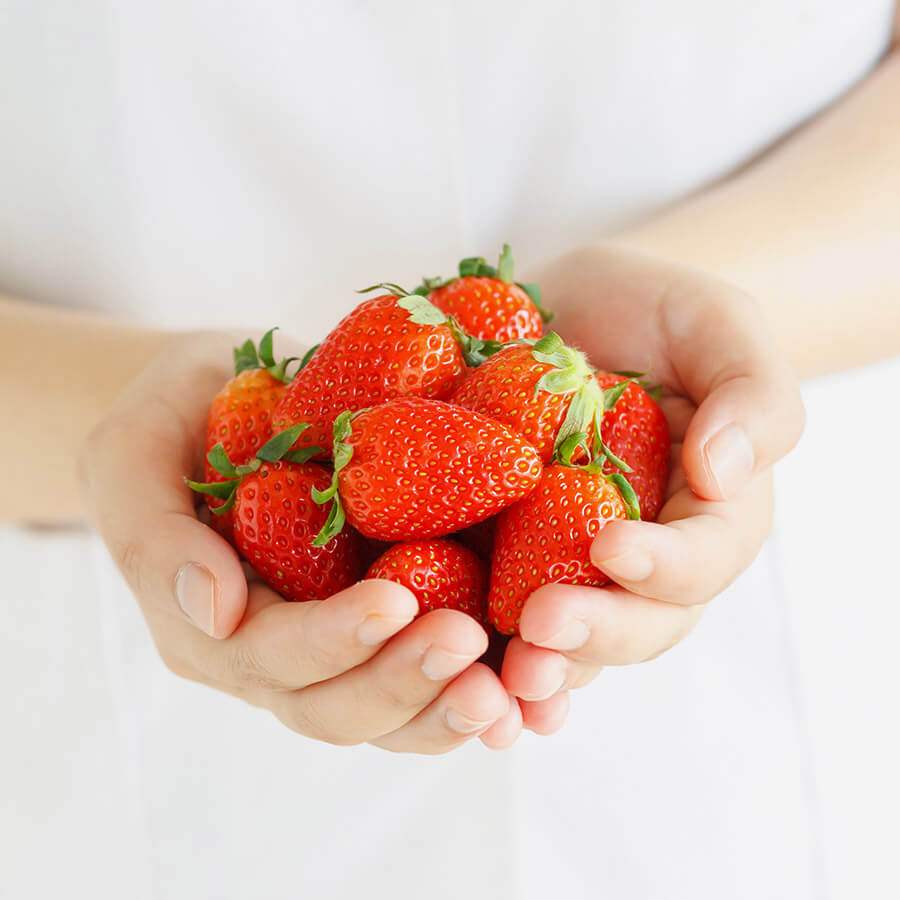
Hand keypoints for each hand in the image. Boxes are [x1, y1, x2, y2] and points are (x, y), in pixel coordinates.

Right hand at [80, 332, 520, 752]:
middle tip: (467, 643)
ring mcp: (341, 646)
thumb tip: (214, 613)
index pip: (273, 658)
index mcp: (216, 628)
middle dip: (404, 683)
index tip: (395, 599)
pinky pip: (439, 673)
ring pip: (396, 713)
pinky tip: (537, 675)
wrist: (227, 404)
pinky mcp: (395, 618)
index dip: (332, 641)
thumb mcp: (133, 454)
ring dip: (453, 705)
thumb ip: (154, 534)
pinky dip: (489, 684)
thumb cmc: (175, 422)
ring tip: (515, 685)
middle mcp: (282, 657)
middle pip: (341, 707)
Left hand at [501, 246, 804, 728]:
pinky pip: (504, 615)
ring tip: (502, 682)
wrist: (574, 310)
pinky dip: (486, 656)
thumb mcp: (718, 327)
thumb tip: (726, 476)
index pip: (704, 558)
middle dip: (594, 634)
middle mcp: (646, 557)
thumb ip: (750, 395)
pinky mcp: (512, 558)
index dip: (665, 566)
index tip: (612, 547)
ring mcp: (575, 565)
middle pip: (638, 621)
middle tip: (541, 629)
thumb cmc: (655, 313)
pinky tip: (457, 675)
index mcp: (708, 513)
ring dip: (540, 670)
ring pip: (574, 641)